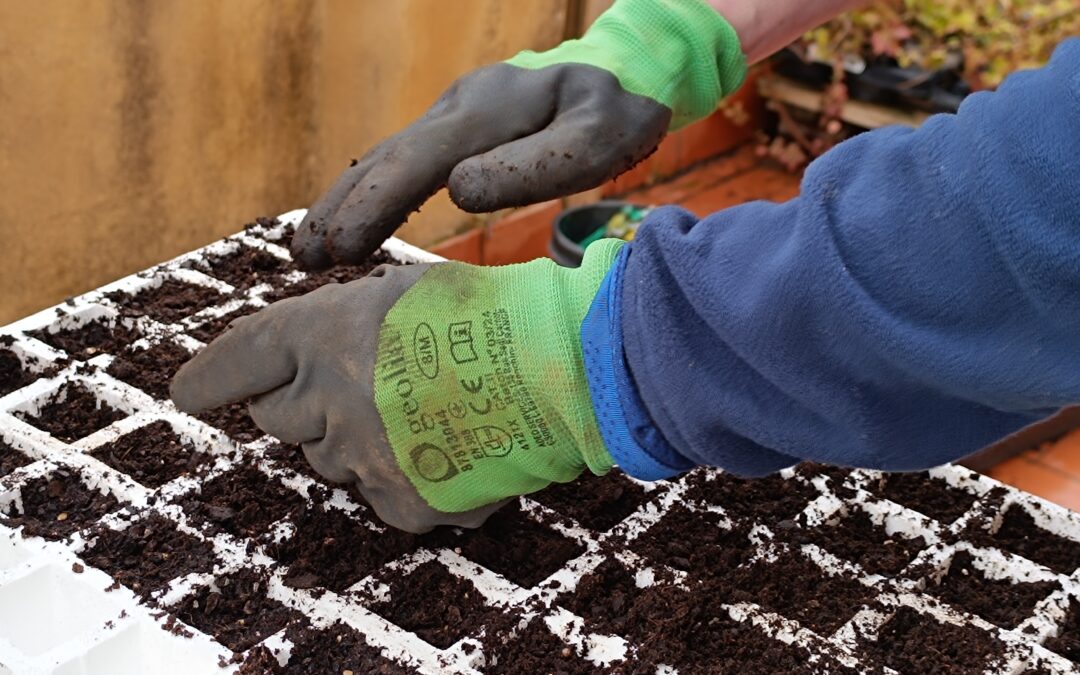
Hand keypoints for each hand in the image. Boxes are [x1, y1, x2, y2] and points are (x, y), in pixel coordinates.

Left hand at [171, 241, 625, 531]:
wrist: (563, 367)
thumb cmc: (492, 313)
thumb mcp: (403, 291)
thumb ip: (344, 325)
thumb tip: (315, 355)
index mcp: (323, 331)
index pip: (238, 360)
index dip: (209, 377)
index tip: (189, 391)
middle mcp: (328, 399)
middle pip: (277, 419)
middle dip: (303, 403)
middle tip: (359, 386)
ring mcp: (364, 458)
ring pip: (328, 459)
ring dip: (354, 438)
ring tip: (422, 410)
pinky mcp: (402, 502)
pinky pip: (377, 494)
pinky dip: (400, 474)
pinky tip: (447, 445)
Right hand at [291, 0, 745, 269]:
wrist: (618, 76)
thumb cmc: (614, 116)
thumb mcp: (598, 137)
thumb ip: (536, 164)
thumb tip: (459, 190)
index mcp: (489, 110)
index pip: (421, 159)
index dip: (377, 202)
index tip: (342, 246)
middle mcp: (459, 108)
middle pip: (389, 157)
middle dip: (344, 207)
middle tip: (303, 256)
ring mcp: (453, 117)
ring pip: (387, 158)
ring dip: (345, 201)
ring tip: (305, 248)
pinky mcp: (456, 132)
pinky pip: (403, 162)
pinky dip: (371, 192)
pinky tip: (350, 222)